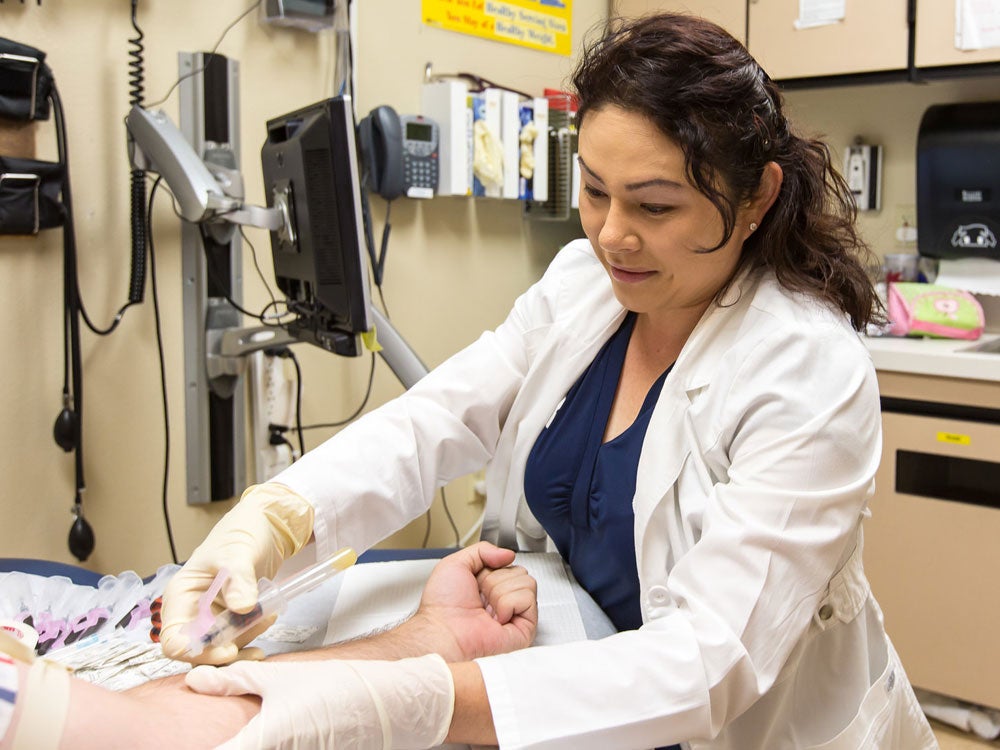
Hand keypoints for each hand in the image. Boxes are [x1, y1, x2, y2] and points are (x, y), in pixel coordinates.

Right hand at [160, 483, 314, 664]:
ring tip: (268, 617)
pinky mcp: (231, 618)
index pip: (174, 639)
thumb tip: (242, 607)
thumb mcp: (238, 553)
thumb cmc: (241, 534)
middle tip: (254, 648)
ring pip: (220, 648)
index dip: (195, 652)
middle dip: (225, 652)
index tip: (226, 649)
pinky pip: (238, 638)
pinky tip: (269, 616)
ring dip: (244, 642)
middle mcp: (192, 611)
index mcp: (180, 596)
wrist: (264, 527)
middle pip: (198, 651)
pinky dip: (253, 634)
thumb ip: (238, 579)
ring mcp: (212, 616)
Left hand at [185, 654, 453, 749]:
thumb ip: (235, 681)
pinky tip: (276, 736)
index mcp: (264, 738)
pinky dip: (273, 746)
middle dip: (226, 743)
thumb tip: (195, 679)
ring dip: (245, 743)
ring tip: (243, 732)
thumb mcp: (280, 678)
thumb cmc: (337, 688)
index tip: (172, 739)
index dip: (190, 746)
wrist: (391, 703)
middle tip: (208, 732)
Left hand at [409, 541, 537, 660]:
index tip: (476, 580)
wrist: (443, 631)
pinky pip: (528, 598)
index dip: (491, 567)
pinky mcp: (525, 628)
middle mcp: (503, 599)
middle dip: (495, 580)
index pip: (508, 562)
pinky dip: (508, 604)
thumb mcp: (455, 564)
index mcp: (488, 585)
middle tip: (480, 597)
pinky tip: (497, 617)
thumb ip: (482, 549)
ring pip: (526, 581)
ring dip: (500, 592)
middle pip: (519, 570)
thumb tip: (509, 554)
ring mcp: (514, 613)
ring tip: (488, 609)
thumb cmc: (443, 606)